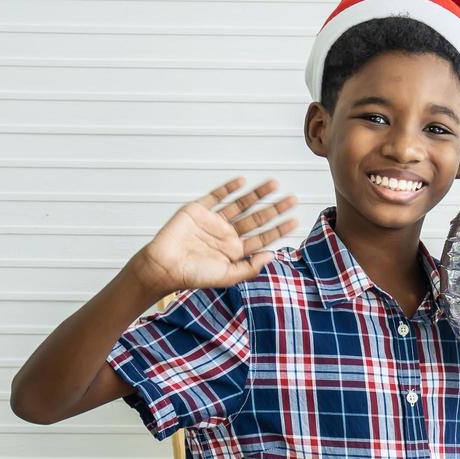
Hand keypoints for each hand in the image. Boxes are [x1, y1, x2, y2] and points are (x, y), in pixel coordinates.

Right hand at [129, 177, 297, 295]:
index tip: (295, 220)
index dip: (279, 229)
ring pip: (241, 204)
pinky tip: (242, 181)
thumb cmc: (193, 275)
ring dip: (257, 194)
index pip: (262, 237)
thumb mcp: (227, 276)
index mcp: (235, 251)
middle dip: (275, 208)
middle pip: (256, 218)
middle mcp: (227, 234)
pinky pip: (216, 196)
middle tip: (292, 199)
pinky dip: (228, 188)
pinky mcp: (198, 210)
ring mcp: (214, 221)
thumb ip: (250, 267)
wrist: (164, 266)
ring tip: (274, 184)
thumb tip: (273, 255)